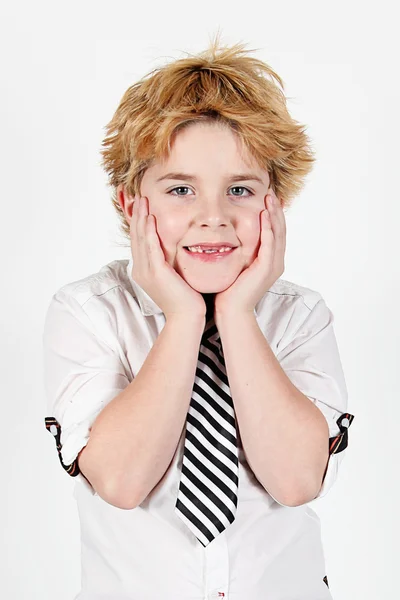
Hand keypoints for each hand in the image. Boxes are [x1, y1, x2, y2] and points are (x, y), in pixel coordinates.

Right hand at [130, 196, 205, 319]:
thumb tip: (176, 248)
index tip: (140, 205)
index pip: (138, 241)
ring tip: (142, 200)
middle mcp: (140, 270)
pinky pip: (150, 247)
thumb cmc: (186, 299)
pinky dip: (148, 231)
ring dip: (140, 218)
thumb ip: (171, 262)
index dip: (138, 222)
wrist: (187, 317)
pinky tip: (150, 218)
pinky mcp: (156, 272)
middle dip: (136, 215)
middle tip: (137, 196)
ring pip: (140, 239)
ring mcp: (146, 271)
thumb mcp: (175, 276)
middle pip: (135, 237)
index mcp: (143, 271)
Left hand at [214, 190, 285, 317]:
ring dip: (274, 214)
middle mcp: (276, 262)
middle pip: (281, 230)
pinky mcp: (266, 269)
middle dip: (276, 209)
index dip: (273, 214)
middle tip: (271, 191)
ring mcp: (273, 266)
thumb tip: (228, 236)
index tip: (267, 198)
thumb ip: (239, 250)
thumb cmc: (229, 290)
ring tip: (270, 197)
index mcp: (270, 261)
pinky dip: (268, 229)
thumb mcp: (236, 265)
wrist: (231, 311)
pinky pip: (270, 244)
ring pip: (278, 234)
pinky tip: (264, 215)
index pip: (275, 232)